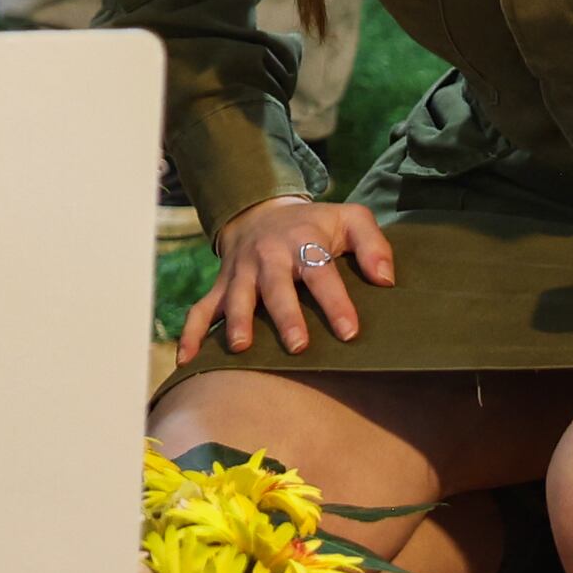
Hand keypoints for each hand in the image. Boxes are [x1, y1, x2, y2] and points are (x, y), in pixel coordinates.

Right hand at [181, 194, 394, 359]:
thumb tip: (385, 280)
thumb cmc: (315, 225)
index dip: (335, 302)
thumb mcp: (350, 219)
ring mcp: (241, 272)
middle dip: (285, 315)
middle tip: (298, 345)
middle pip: (276, 286)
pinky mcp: (222, 286)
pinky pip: (202, 309)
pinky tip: (187, 360)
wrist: (260, 212)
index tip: (350, 332)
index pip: (321, 272)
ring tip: (241, 348)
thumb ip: (373, 244)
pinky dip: (192, 333)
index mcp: (303, 241)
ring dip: (238, 321)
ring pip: (237, 297)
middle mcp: (268, 256)